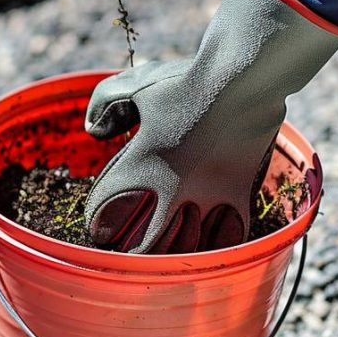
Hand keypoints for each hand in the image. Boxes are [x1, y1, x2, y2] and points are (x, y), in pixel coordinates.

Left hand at [82, 0, 337, 252]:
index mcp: (143, 164)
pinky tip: (208, 248)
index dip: (97, 224)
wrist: (242, 76)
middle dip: (136, 255)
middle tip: (127, 258)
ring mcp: (211, 194)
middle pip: (151, 244)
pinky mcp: (240, 191)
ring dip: (176, 254)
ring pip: (191, 245)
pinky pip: (229, 234)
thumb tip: (94, 132)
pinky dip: (216, 245)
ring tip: (165, 260)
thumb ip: (104, 105)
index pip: (108, 210)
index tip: (95, 231)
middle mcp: (175, 187)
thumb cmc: (185, 79)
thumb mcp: (133, 84)